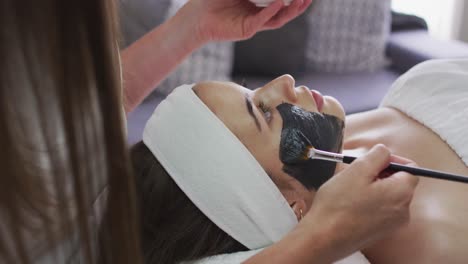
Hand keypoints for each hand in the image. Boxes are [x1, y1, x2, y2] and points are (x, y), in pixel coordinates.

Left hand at [182, 0, 311, 41]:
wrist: (197, 15)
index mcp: (258, 5)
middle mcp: (259, 15)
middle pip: (285, 10)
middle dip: (299, 3)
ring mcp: (254, 24)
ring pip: (278, 18)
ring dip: (291, 10)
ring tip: (302, 0)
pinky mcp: (246, 30)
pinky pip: (263, 20)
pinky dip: (272, 11)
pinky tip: (281, 2)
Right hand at [299, 145, 418, 259]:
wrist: (323, 238)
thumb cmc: (338, 205)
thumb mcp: (357, 170)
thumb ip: (377, 155)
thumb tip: (385, 152)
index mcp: (401, 192)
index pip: (411, 168)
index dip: (392, 159)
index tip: (373, 159)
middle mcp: (403, 210)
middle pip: (399, 182)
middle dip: (380, 173)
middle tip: (356, 173)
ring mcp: (393, 224)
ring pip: (388, 195)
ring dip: (373, 187)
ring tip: (350, 189)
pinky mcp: (380, 232)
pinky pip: (381, 209)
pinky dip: (369, 202)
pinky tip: (350, 203)